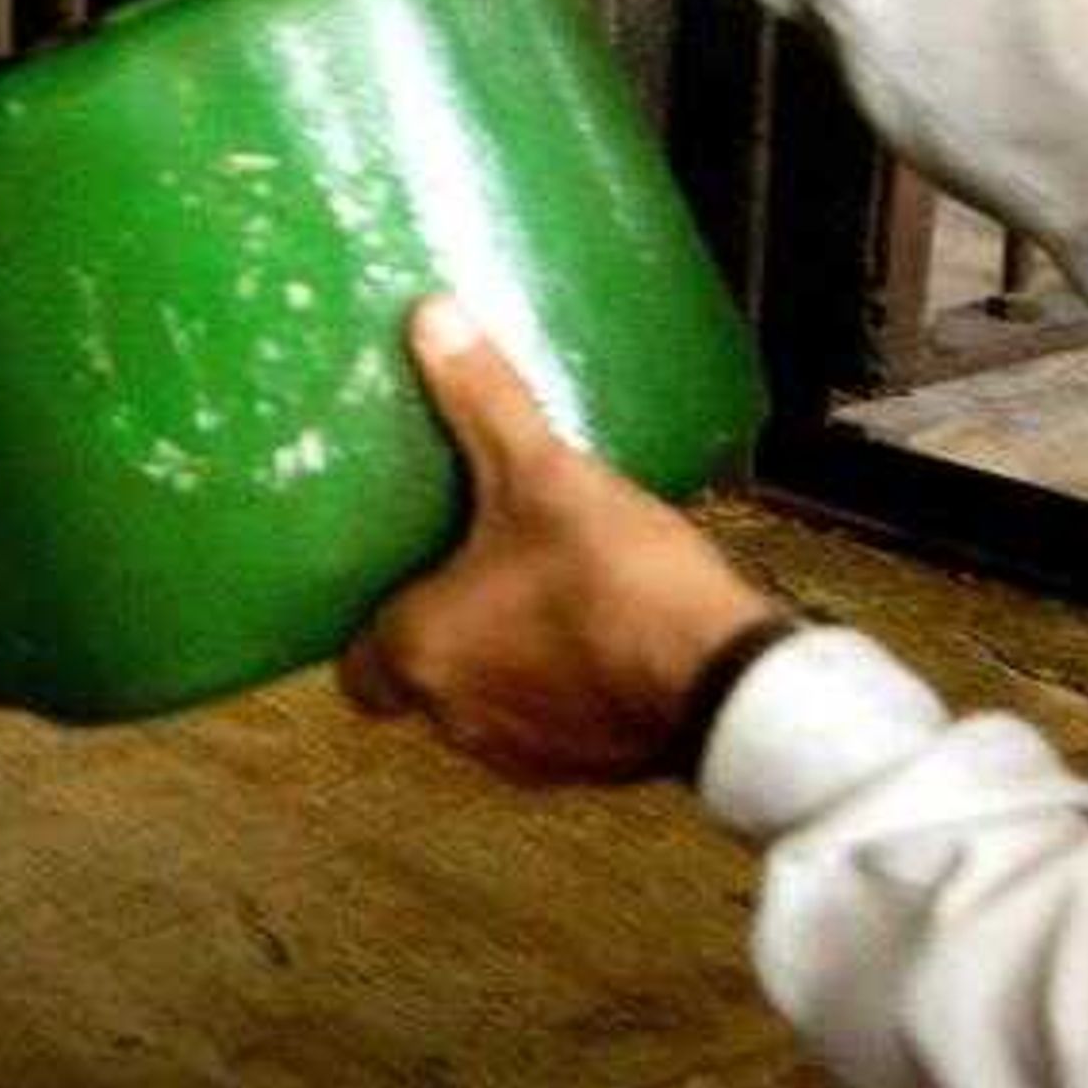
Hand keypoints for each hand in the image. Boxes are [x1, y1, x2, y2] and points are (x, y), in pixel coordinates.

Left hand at [336, 295, 780, 782]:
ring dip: (502, 664)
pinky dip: (562, 690)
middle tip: (471, 573)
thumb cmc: (616, 582)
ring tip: (535, 597)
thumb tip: (432, 318)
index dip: (372, 628)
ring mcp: (524, 753)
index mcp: (419, 655)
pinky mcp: (590, 770)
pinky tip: (596, 637)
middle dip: (442, 634)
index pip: (357, 668)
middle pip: (419, 683)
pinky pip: (551, 727)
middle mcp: (456, 718)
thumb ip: (482, 400)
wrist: (730, 685)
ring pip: (484, 708)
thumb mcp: (542, 474)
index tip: (401, 582)